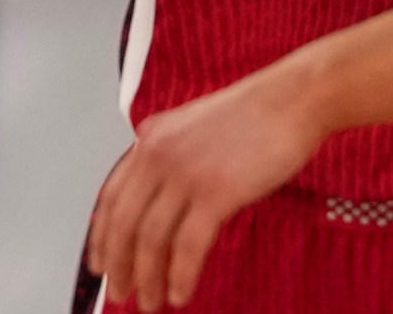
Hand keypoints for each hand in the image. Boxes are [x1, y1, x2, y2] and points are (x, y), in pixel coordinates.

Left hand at [88, 65, 328, 309]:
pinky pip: (188, 245)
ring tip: (151, 303)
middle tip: (120, 293)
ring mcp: (186, 173)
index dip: (102, 237)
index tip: (100, 264)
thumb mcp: (193, 127)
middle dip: (119, 266)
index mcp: (151, 139)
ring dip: (148, 278)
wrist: (292, 99)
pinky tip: (181, 293)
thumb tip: (157, 198)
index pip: (111, 197)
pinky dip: (181, 274)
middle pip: (125, 223)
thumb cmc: (255, 113)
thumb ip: (169, 156)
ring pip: (151, 238)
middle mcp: (159, 155)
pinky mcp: (217, 191)